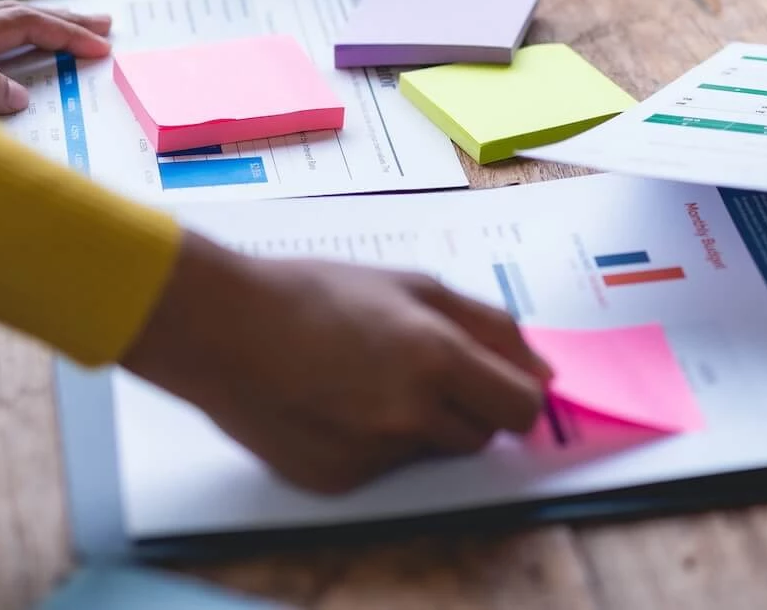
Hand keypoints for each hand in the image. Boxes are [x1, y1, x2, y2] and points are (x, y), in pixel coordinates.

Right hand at [122, 235, 552, 493]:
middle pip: (482, 435)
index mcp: (437, 356)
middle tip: (425, 371)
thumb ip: (488, 327)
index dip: (518, 396)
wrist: (224, 329)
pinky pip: (386, 468)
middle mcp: (411, 413)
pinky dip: (374, 441)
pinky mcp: (340, 480)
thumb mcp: (412, 286)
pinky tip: (336, 404)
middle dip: (468, 407)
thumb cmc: (317, 293)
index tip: (503, 384)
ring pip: (434, 452)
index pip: (520, 407)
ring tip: (371, 381)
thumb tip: (542, 371)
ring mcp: (374, 453)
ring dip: (424, 425)